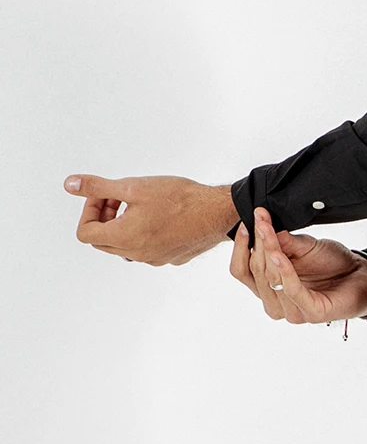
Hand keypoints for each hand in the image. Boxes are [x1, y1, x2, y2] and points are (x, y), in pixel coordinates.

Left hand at [64, 173, 239, 265]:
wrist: (217, 213)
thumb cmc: (180, 199)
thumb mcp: (134, 186)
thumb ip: (99, 187)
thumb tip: (71, 185)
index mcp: (124, 238)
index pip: (85, 233)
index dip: (89, 210)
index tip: (104, 194)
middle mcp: (136, 254)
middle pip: (103, 240)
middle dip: (104, 216)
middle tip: (119, 196)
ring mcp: (153, 259)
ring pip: (124, 245)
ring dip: (123, 224)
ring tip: (140, 203)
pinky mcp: (169, 257)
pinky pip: (146, 248)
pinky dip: (143, 232)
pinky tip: (159, 214)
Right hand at [231, 207, 366, 323]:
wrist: (364, 275)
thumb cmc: (333, 263)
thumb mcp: (305, 246)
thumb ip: (284, 242)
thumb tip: (263, 227)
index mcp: (269, 289)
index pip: (242, 271)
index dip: (241, 247)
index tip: (247, 222)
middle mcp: (276, 303)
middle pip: (256, 272)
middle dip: (257, 243)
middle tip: (261, 219)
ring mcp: (293, 311)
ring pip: (271, 278)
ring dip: (269, 251)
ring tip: (269, 229)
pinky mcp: (311, 312)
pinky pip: (291, 289)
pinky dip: (284, 271)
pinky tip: (279, 254)